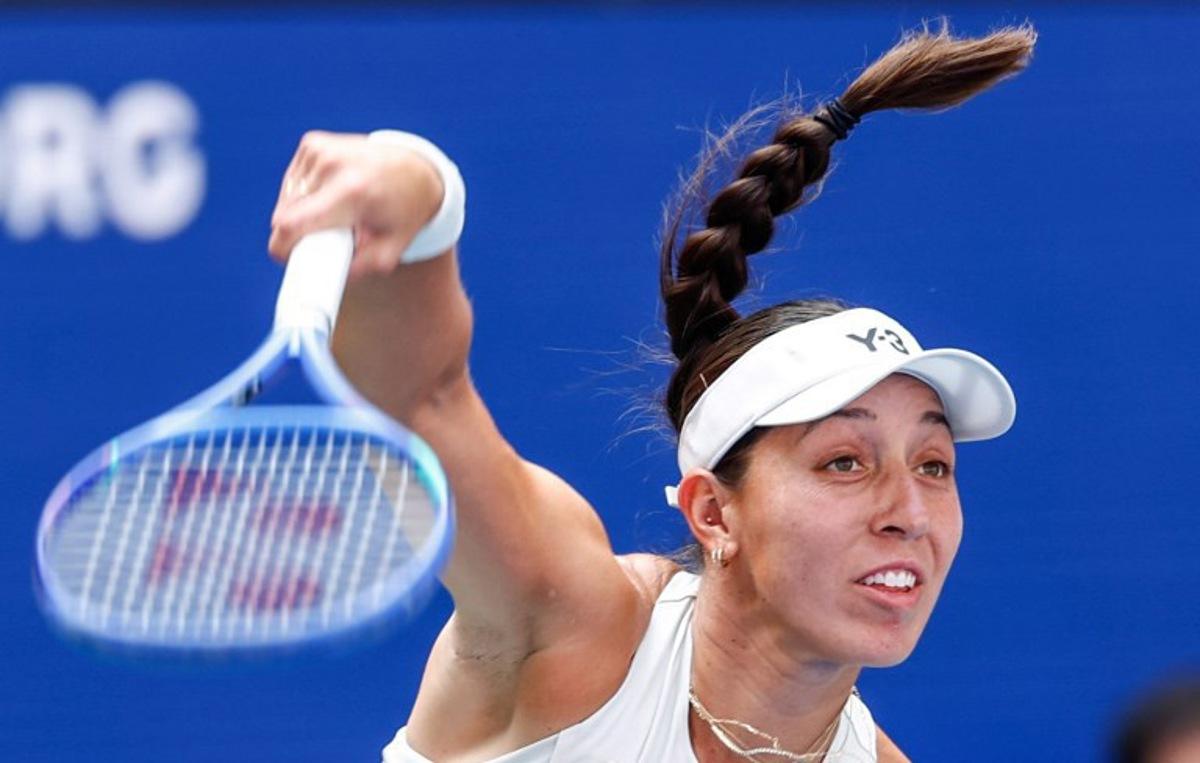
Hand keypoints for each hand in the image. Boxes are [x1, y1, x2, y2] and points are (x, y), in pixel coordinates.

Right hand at [268, 130, 444, 277]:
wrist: (417, 170)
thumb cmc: (402, 213)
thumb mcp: (391, 250)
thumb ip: (360, 270)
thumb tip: (324, 278)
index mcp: (352, 192)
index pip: (292, 223)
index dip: (282, 247)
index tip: (290, 260)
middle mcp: (332, 164)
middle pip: (286, 214)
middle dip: (299, 233)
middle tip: (328, 238)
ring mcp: (321, 150)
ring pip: (287, 199)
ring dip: (301, 213)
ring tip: (335, 213)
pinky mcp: (313, 143)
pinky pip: (292, 181)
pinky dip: (304, 193)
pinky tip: (330, 193)